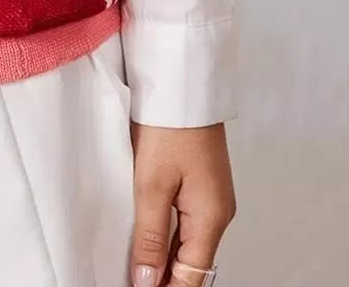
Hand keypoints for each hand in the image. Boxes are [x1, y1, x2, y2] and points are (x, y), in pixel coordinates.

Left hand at [128, 120, 235, 285]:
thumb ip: (149, 236)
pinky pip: (184, 220)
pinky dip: (165, 232)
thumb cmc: (170, 125)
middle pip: (191, 262)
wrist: (182, 82)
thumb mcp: (151, 184)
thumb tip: (146, 280)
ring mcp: (210, 196)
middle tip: (131, 278)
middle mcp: (217, 211)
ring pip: (186, 242)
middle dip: (163, 276)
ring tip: (132, 264)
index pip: (192, 275)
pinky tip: (143, 235)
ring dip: (163, 255)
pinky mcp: (199, 181)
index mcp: (212, 217)